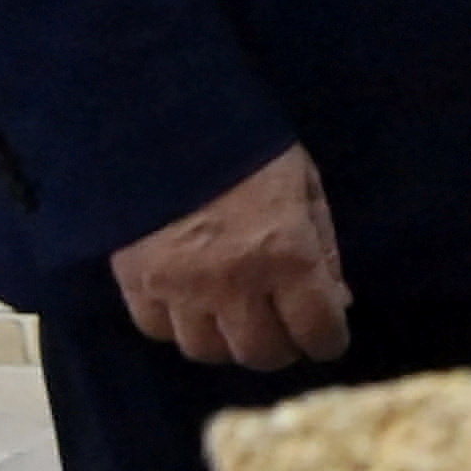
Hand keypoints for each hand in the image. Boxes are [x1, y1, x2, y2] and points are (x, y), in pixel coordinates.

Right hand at [113, 142, 348, 371]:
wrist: (160, 117)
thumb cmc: (247, 145)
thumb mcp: (305, 187)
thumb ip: (323, 249)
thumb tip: (337, 302)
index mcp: (287, 255)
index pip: (316, 332)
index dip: (328, 340)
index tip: (326, 334)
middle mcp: (233, 282)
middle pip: (260, 354)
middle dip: (280, 346)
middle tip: (283, 327)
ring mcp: (178, 286)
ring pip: (206, 350)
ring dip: (227, 339)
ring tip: (236, 314)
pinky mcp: (134, 280)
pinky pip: (157, 329)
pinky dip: (177, 324)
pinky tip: (191, 301)